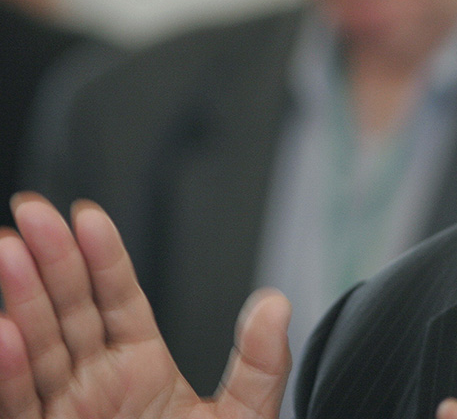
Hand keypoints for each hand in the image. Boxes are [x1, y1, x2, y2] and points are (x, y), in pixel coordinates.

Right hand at [0, 193, 290, 418]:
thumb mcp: (242, 418)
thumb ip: (260, 364)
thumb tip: (277, 302)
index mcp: (140, 369)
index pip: (118, 300)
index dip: (102, 258)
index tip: (87, 215)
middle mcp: (94, 387)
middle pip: (69, 313)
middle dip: (50, 263)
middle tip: (33, 212)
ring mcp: (64, 415)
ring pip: (36, 352)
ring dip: (18, 304)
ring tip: (7, 251)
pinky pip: (18, 407)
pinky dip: (8, 373)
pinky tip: (1, 334)